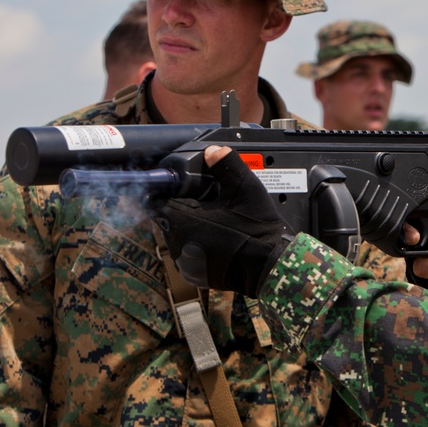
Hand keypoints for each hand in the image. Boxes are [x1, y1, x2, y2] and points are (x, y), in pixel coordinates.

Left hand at [151, 146, 291, 296]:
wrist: (269, 266)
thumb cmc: (257, 230)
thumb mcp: (245, 190)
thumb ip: (226, 166)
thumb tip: (213, 151)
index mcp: (184, 220)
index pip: (159, 200)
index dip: (171, 192)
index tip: (186, 190)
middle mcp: (178, 243)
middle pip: (168, 218)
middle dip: (183, 209)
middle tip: (209, 206)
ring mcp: (184, 262)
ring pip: (176, 236)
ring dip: (188, 228)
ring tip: (215, 224)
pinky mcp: (193, 275)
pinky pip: (187, 254)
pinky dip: (196, 246)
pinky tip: (216, 241)